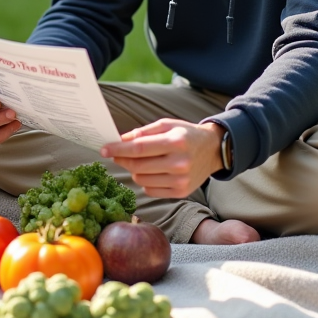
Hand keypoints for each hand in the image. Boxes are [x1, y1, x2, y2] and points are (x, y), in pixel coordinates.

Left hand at [100, 119, 223, 197]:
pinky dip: (145, 182)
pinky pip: (150, 190)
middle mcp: (180, 163)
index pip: (139, 148)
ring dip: (134, 171)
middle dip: (122, 160)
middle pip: (138, 166)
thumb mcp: (167, 125)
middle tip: (116, 154)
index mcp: (176, 142)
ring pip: (141, 180)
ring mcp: (181, 180)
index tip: (104, 149)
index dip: (119, 149)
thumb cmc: (186, 135)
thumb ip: (143, 132)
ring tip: (142, 161)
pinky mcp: (181, 192)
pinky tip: (153, 172)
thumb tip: (120, 140)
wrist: (213, 150)